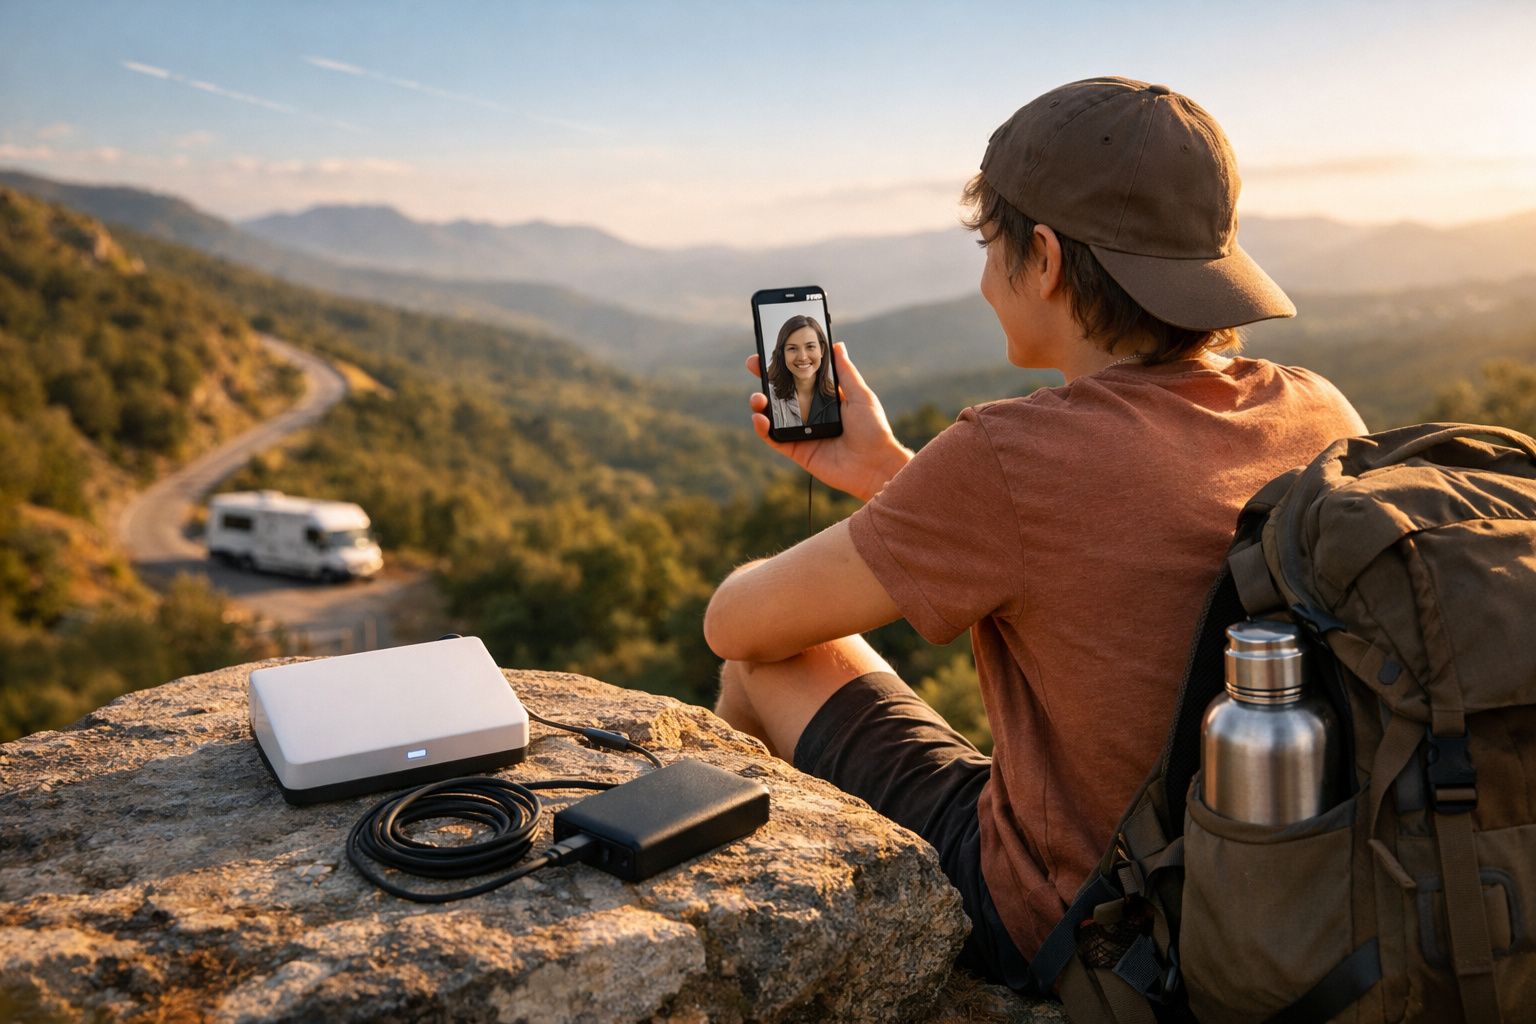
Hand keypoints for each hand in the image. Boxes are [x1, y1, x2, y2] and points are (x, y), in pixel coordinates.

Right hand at [747, 342, 911, 501]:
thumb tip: (837, 344)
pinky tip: (760, 418)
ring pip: (773, 415)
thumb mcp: (861, 395)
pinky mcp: (797, 450)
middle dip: (764, 377)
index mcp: (825, 398)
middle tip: (753, 364)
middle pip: (781, 393)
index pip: (799, 377)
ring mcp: (802, 432)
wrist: (876, 464)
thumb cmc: (874, 430)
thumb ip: (845, 371)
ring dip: (760, 403)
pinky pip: (774, 438)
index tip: (771, 350)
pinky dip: (763, 429)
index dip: (784, 365)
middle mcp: (811, 413)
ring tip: (758, 397)